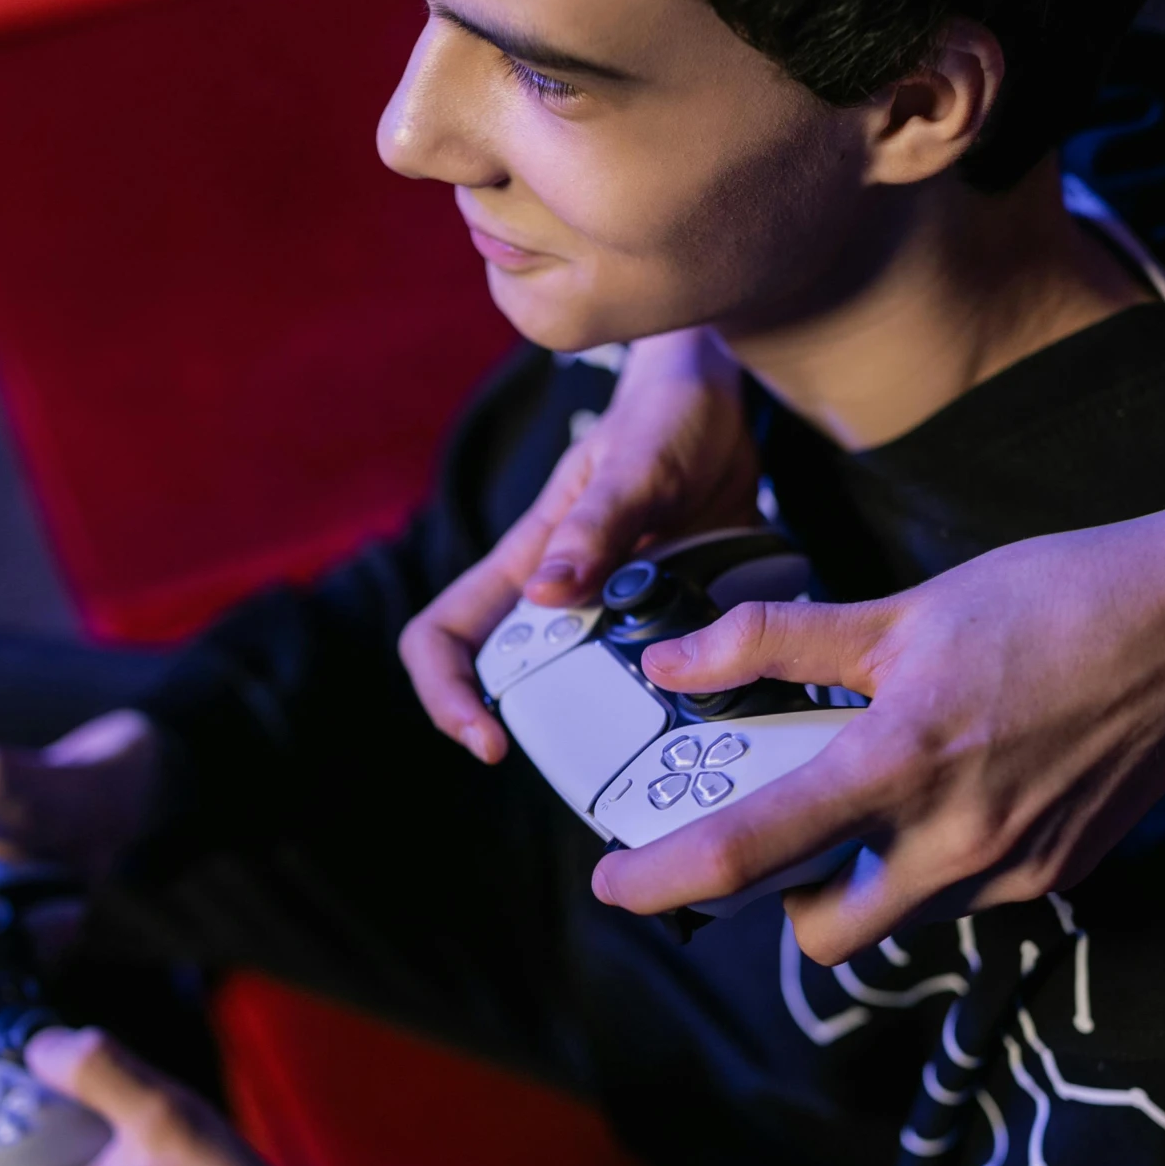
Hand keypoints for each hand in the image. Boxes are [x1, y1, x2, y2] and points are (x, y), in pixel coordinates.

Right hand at [400, 326, 757, 759]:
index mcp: (525, 558)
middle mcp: (553, 594)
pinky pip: (645, 676)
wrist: (721, 405)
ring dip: (599, 722)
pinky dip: (663, 700)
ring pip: (575, 689)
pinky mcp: (654, 619)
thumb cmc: (662, 417)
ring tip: (645, 744)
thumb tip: (542, 593)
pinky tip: (697, 708)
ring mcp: (603, 611)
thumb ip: (596, 525)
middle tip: (585, 760)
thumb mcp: (636, 464)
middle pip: (500, 679)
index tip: (489, 738)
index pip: (443, 634)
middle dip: (528, 727)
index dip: (446, 693)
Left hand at [590, 507, 1164, 963]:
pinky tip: (954, 789)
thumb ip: (775, 643)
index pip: (750, 850)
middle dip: (779, 901)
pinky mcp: (1052, 878)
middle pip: (819, 932)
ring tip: (872, 796)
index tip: (613, 886)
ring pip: (892, 919)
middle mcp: (951, 840)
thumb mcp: (901, 610)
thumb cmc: (1048, 601)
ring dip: (857, 881)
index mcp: (897, 762)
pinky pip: (957, 898)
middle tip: (774, 833)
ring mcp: (1007, 871)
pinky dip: (928, 861)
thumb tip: (674, 664)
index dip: (664, 878)